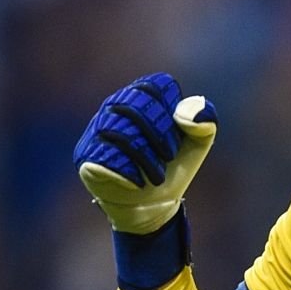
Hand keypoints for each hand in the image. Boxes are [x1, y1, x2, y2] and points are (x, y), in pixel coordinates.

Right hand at [73, 73, 217, 234]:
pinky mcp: (85, 154)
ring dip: (146, 157)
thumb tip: (182, 114)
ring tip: (156, 176)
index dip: (174, 113)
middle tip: (170, 157)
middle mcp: (115, 104)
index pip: (159, 85)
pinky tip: (137, 182)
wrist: (154, 204)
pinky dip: (129, 172)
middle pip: (135, 104)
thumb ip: (205, 120)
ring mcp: (96, 128)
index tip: (178, 138)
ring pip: (119, 131)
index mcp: (143, 94)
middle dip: (159, 134)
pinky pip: (104, 156)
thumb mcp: (198, 143)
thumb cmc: (172, 166)